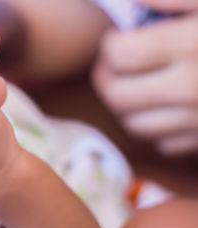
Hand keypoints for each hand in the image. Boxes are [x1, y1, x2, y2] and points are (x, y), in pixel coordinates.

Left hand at [94, 0, 197, 155]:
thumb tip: (128, 1)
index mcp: (192, 45)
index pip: (121, 55)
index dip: (112, 45)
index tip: (121, 39)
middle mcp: (194, 88)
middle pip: (119, 96)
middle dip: (108, 78)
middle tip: (117, 64)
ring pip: (135, 125)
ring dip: (127, 105)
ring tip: (137, 83)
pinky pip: (164, 144)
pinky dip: (157, 127)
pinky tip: (165, 104)